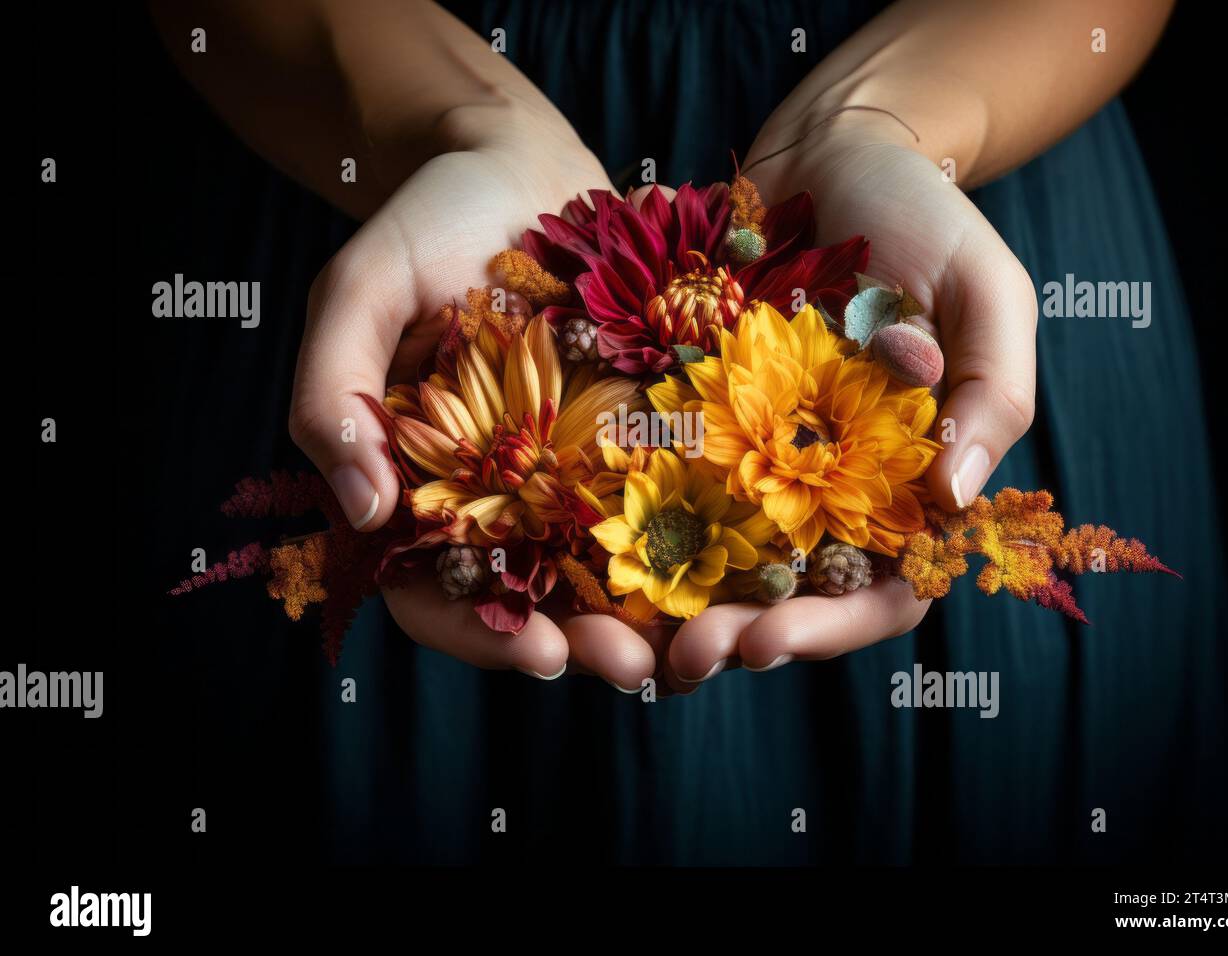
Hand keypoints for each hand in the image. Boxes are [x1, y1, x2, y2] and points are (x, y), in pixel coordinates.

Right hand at [289, 117, 665, 686]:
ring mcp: (572, 466)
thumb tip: (362, 512)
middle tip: (635, 668)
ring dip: (650, 614)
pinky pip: (665, 498)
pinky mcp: (634, 432)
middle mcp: (500, 491)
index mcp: (423, 482)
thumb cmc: (428, 219)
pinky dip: (699, 540)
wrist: (518, 159)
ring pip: (606, 567)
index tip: (539, 651)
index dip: (480, 633)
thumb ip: (333, 391)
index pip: (435, 589)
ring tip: (699, 640)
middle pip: (533, 598)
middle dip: (584, 641)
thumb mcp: (360, 288)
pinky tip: (741, 564)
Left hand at [658, 112, 1037, 690]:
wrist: (832, 149)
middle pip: (790, 596)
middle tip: (686, 659)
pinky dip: (633, 533)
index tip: (771, 638)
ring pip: (719, 564)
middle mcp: (827, 487)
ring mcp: (756, 458)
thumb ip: (990, 392)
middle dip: (742, 636)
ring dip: (677, 610)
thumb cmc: (924, 217)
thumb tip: (955, 497)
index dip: (833, 627)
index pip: (884, 589)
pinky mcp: (694, 419)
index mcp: (905, 481)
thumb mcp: (987, 291)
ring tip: (627, 638)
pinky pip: (662, 488)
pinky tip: (591, 560)